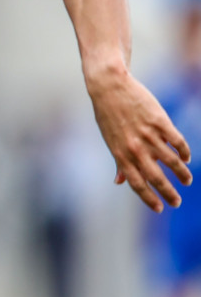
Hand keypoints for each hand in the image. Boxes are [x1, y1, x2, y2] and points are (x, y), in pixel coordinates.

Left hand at [88, 66, 191, 210]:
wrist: (110, 87)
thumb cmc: (108, 115)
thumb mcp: (110, 140)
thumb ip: (118, 162)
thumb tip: (119, 182)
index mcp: (120, 154)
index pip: (137, 183)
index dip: (149, 199)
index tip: (160, 209)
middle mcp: (135, 148)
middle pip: (156, 177)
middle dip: (169, 193)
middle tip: (177, 202)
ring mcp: (148, 135)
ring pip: (171, 161)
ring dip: (181, 174)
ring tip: (187, 181)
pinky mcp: (160, 122)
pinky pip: (178, 142)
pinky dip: (184, 152)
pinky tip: (187, 159)